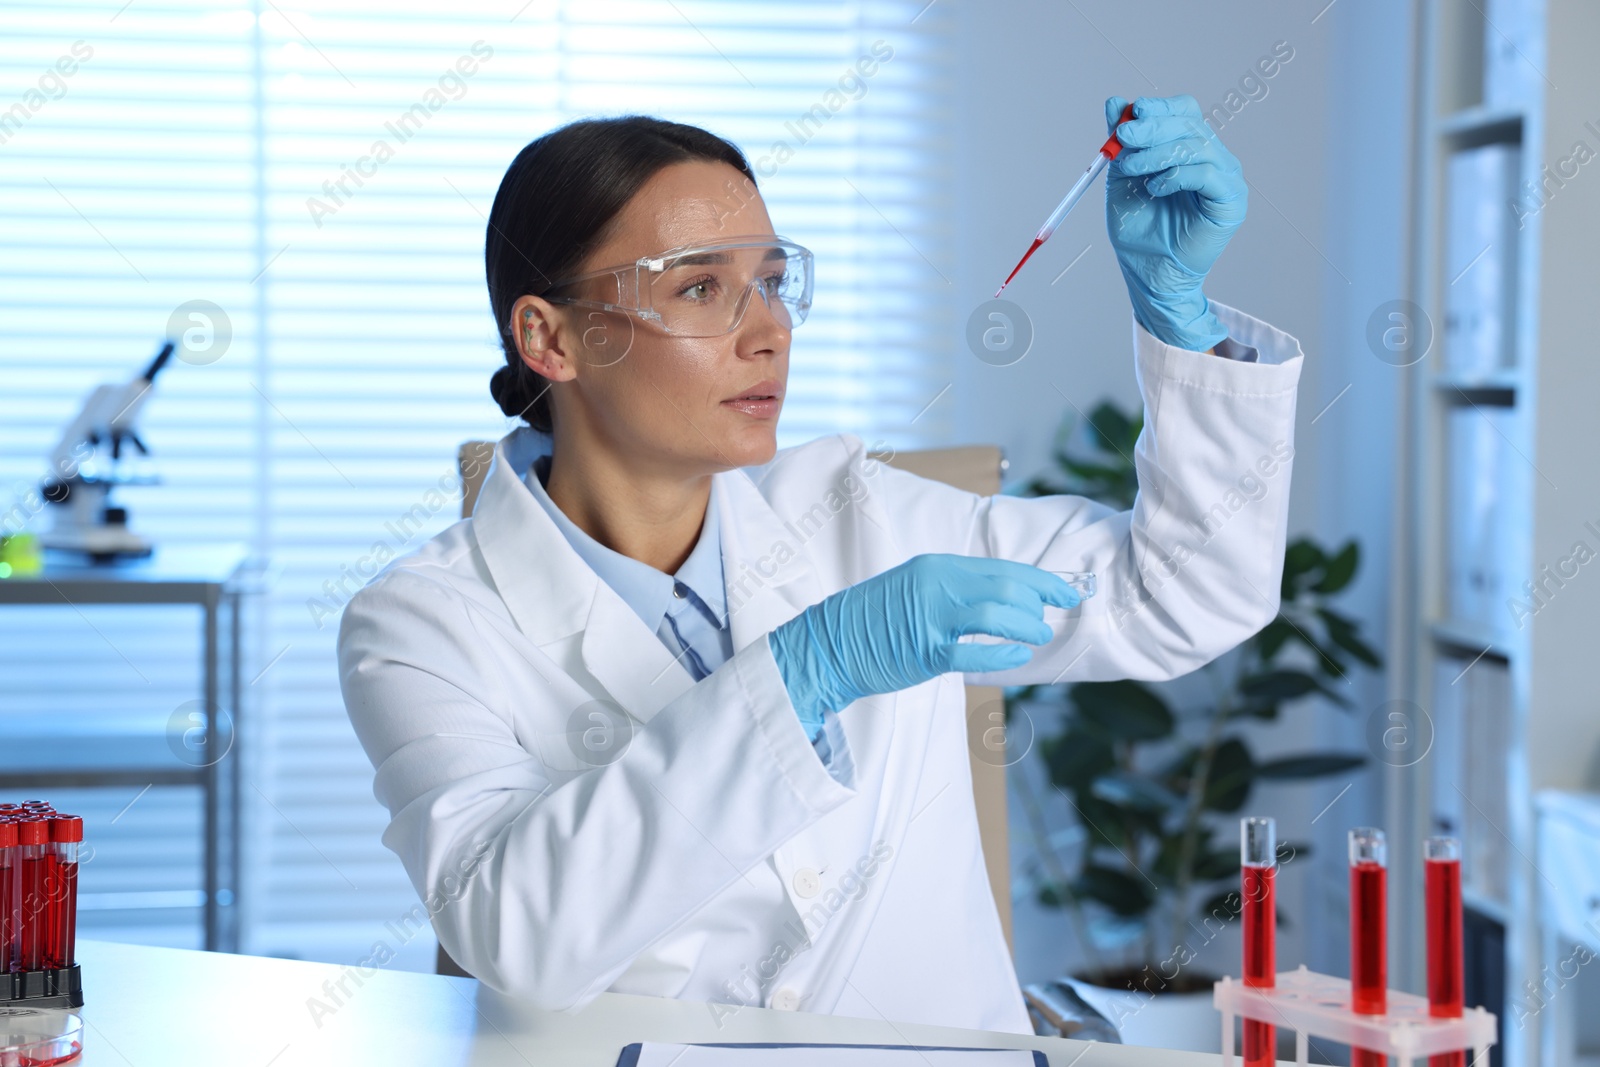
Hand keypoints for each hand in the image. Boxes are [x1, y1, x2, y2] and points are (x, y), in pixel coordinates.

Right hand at [767, 554, 1081, 722]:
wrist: (829, 644)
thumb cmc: (876, 621)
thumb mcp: (916, 589)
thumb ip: (956, 590)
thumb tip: (1005, 598)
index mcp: (937, 567)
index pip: (1003, 568)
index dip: (1041, 580)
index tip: (1066, 591)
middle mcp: (937, 585)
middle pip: (1007, 586)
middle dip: (1040, 602)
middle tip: (1052, 618)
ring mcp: (931, 617)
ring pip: (998, 614)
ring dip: (1028, 626)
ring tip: (1039, 637)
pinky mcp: (926, 651)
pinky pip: (976, 651)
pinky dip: (1004, 653)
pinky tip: (1018, 656)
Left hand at [1103, 94, 1246, 351]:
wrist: (1149, 273)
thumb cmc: (1139, 229)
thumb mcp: (1123, 178)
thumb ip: (1122, 142)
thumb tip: (1115, 101)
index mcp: (1190, 148)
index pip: (1184, 112)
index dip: (1159, 108)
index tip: (1130, 113)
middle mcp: (1212, 157)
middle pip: (1190, 124)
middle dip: (1152, 128)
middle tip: (1123, 136)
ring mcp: (1226, 177)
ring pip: (1196, 145)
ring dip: (1157, 153)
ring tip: (1131, 169)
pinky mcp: (1231, 200)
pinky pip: (1206, 173)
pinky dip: (1175, 175)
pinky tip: (1154, 189)